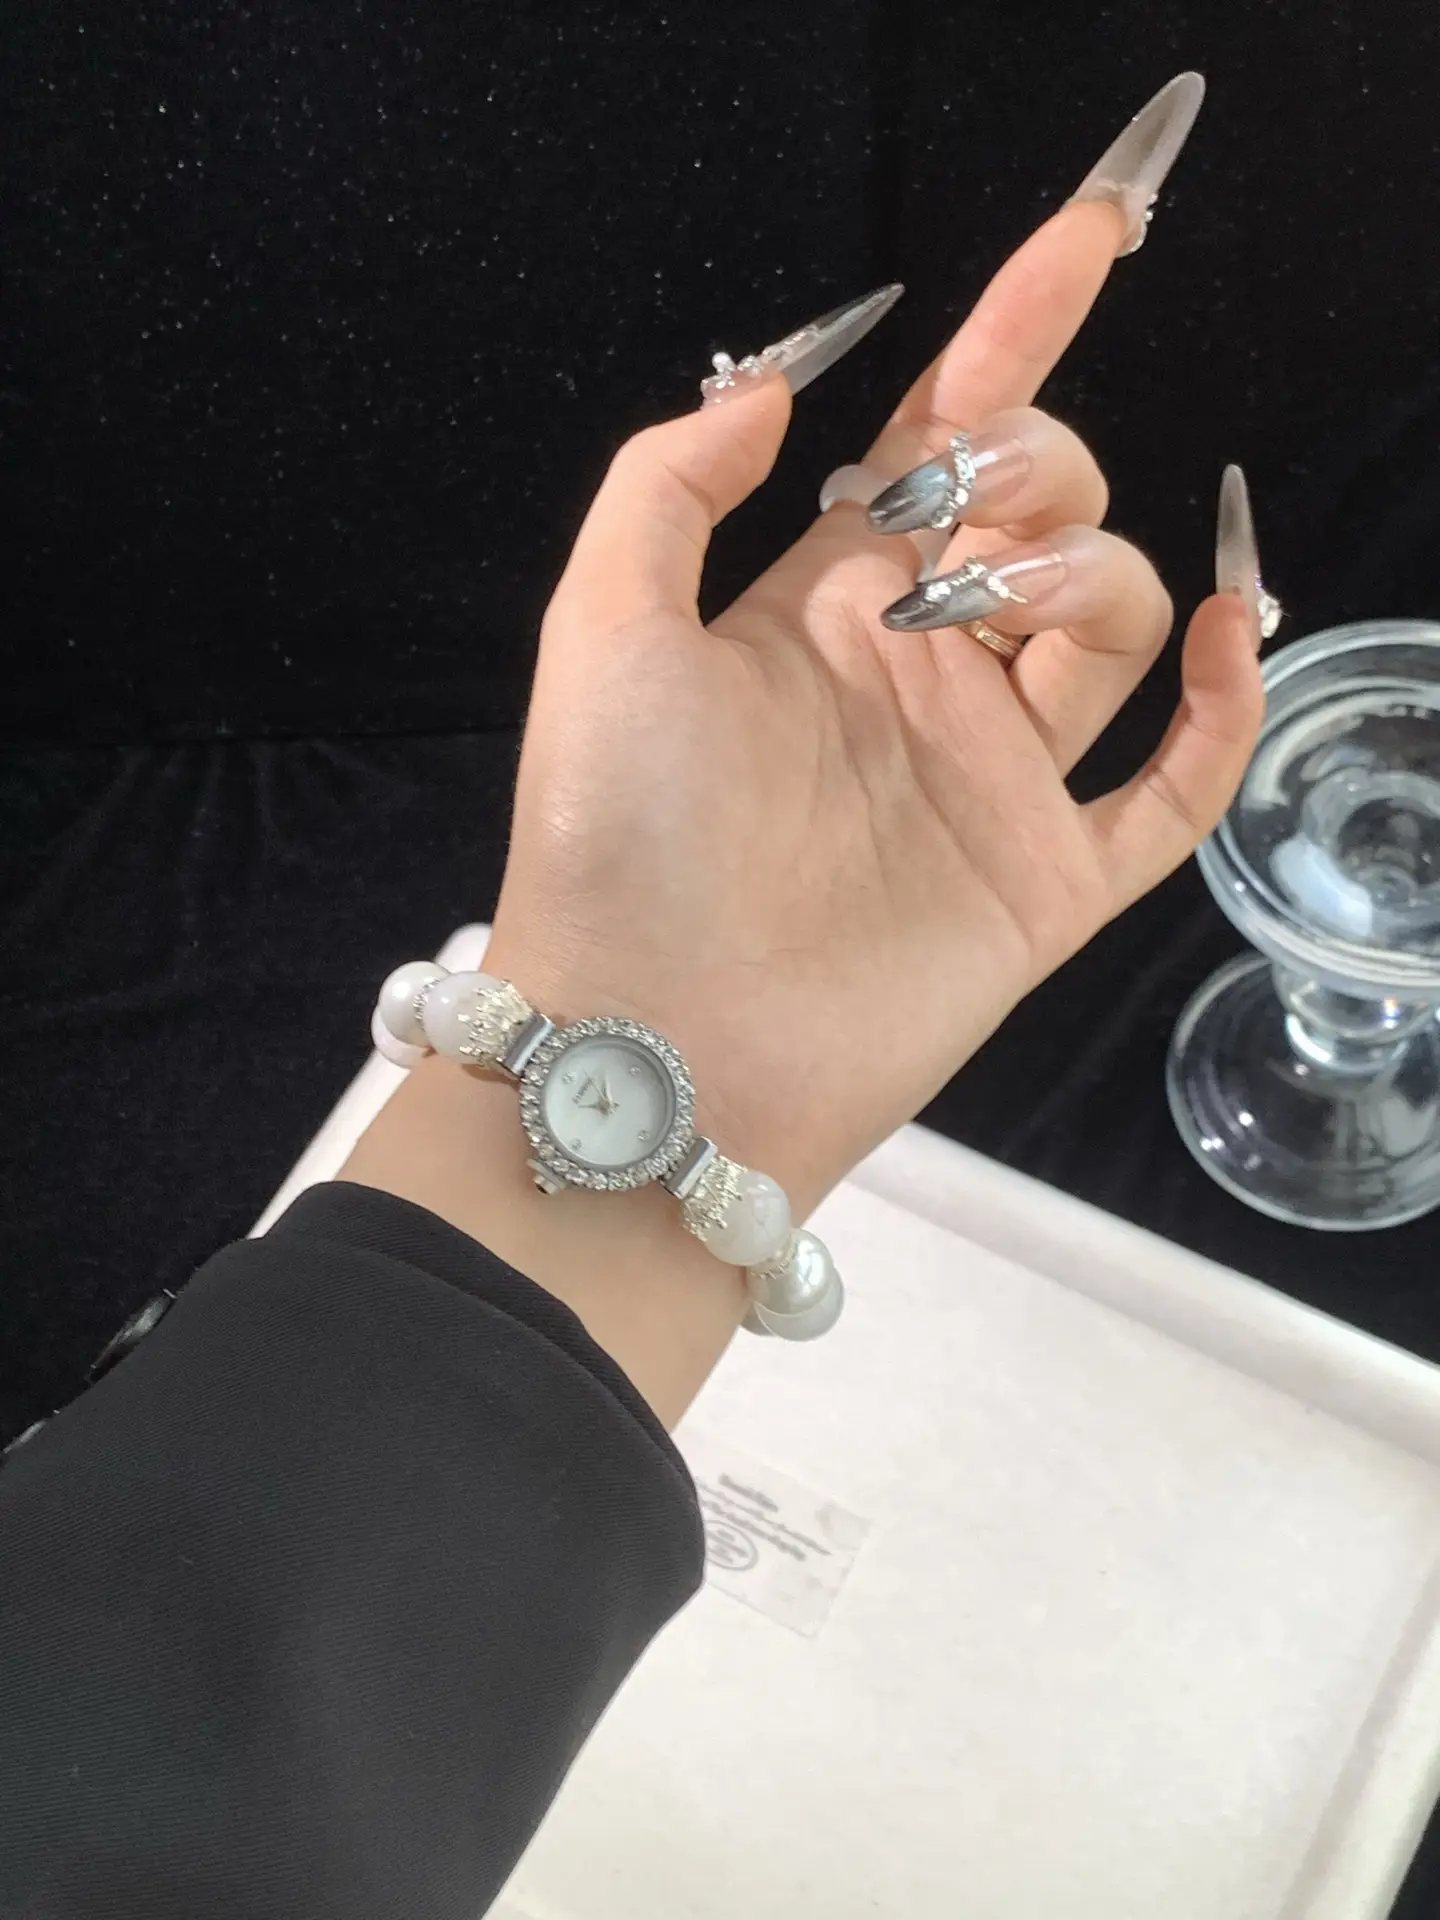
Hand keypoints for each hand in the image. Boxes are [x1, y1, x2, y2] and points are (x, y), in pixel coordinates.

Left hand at [484, 201, 1263, 1213]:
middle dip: (1037, 465)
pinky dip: (1217, 710)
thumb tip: (781, 378)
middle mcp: (916, 676)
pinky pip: (1171, 788)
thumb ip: (672, 481)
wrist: (652, 1043)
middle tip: (963, 520)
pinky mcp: (1043, 883)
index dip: (1015, 331)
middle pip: (1045, 514)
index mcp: (823, 605)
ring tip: (996, 616)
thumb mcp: (601, 624)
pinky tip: (1214, 639)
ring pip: (1108, 624)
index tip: (1090, 233)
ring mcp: (988, 779)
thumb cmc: (613, 836)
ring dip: (1089, 573)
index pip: (942, 440)